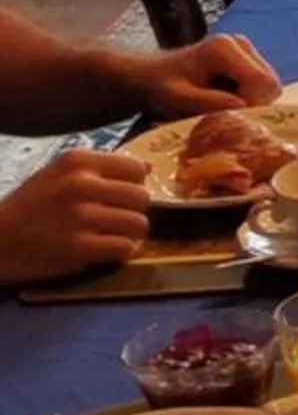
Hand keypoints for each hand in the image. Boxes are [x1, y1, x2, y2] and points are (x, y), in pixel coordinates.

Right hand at [0, 149, 150, 283]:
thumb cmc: (31, 206)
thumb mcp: (59, 174)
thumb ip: (101, 169)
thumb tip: (148, 167)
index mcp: (77, 161)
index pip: (136, 168)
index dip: (134, 185)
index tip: (120, 196)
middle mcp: (81, 184)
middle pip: (142, 197)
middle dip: (134, 211)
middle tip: (117, 220)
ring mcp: (81, 216)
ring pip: (139, 224)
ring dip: (130, 234)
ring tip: (112, 236)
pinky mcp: (80, 247)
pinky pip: (125, 248)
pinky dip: (120, 253)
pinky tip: (105, 251)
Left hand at [138, 34, 280, 117]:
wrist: (152, 77)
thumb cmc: (161, 88)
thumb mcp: (178, 99)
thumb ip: (208, 102)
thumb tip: (243, 106)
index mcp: (225, 48)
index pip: (263, 82)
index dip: (252, 105)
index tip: (228, 115)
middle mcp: (241, 43)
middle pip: (271, 85)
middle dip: (252, 105)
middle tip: (223, 113)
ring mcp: (247, 49)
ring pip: (270, 88)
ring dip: (250, 103)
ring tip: (221, 105)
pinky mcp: (249, 59)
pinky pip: (264, 87)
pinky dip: (249, 99)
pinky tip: (226, 99)